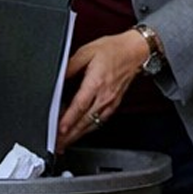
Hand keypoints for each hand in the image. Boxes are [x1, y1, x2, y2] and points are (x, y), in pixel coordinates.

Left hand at [57, 29, 148, 148]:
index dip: (69, 120)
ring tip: (67, 142)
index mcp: (96, 82)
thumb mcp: (87, 51)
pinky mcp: (115, 103)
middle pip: (86, 120)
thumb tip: (57, 78)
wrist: (136, 50)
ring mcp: (111, 101)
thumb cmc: (114, 49)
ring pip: (94, 123)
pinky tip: (83, 131)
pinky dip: (91, 128)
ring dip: (79, 134)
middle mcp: (104, 95)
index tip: (60, 130)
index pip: (80, 106)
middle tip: (58, 144)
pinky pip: (102, 119)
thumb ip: (69, 66)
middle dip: (71, 134)